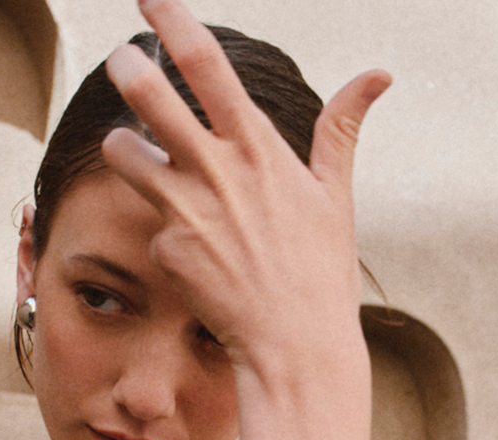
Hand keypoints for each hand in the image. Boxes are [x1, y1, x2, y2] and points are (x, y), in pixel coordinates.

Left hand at [102, 0, 388, 371]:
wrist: (293, 348)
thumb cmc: (319, 273)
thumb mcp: (336, 197)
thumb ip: (342, 129)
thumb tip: (378, 75)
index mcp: (259, 147)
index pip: (207, 65)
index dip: (173, 21)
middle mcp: (216, 171)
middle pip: (150, 96)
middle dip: (128, 68)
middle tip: (119, 57)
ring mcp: (186, 211)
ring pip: (125, 153)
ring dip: (125, 148)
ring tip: (137, 154)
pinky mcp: (166, 250)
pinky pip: (150, 224)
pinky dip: (163, 229)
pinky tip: (191, 254)